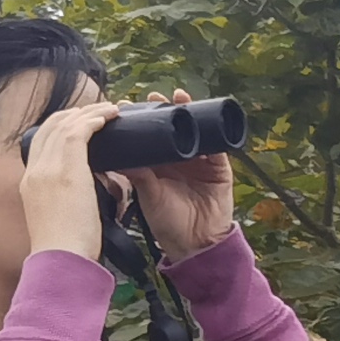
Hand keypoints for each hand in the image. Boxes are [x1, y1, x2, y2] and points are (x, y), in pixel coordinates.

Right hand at [19, 98, 119, 264]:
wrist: (60, 259)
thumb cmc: (66, 248)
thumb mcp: (58, 216)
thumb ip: (68, 198)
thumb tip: (91, 189)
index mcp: (30, 182)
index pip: (40, 142)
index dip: (59, 126)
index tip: (79, 122)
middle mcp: (35, 171)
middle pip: (49, 128)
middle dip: (73, 114)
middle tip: (96, 110)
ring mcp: (48, 169)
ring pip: (64, 125)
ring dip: (88, 113)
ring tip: (108, 109)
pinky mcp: (67, 171)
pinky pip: (78, 133)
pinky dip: (93, 121)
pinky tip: (108, 118)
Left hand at [130, 90, 234, 259]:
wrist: (197, 244)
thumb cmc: (168, 223)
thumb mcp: (148, 196)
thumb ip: (138, 176)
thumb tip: (121, 156)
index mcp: (157, 166)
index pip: (147, 137)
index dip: (140, 121)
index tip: (126, 106)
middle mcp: (178, 160)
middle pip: (172, 128)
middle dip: (164, 110)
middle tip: (153, 96)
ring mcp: (199, 162)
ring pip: (194, 131)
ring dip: (188, 113)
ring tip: (179, 97)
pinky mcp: (218, 167)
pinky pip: (217, 145)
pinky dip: (212, 131)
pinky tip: (204, 118)